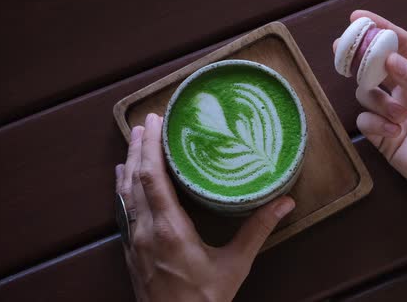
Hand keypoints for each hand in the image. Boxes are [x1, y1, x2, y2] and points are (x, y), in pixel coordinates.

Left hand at [115, 113, 294, 301]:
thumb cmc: (204, 299)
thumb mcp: (235, 265)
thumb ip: (257, 230)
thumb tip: (285, 202)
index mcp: (169, 229)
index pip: (152, 178)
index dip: (151, 147)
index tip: (154, 122)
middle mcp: (145, 230)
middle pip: (133, 179)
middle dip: (138, 147)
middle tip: (145, 123)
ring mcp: (133, 241)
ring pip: (124, 193)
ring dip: (128, 164)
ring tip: (134, 141)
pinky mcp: (130, 250)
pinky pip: (122, 209)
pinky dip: (123, 187)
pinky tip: (124, 180)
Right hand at [335, 10, 406, 204]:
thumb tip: (390, 60)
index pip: (401, 45)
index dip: (381, 30)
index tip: (359, 19)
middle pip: (375, 65)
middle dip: (358, 56)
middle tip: (342, 49)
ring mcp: (392, 112)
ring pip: (365, 92)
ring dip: (377, 99)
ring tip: (400, 115)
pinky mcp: (383, 136)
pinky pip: (364, 121)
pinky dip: (375, 123)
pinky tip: (394, 132)